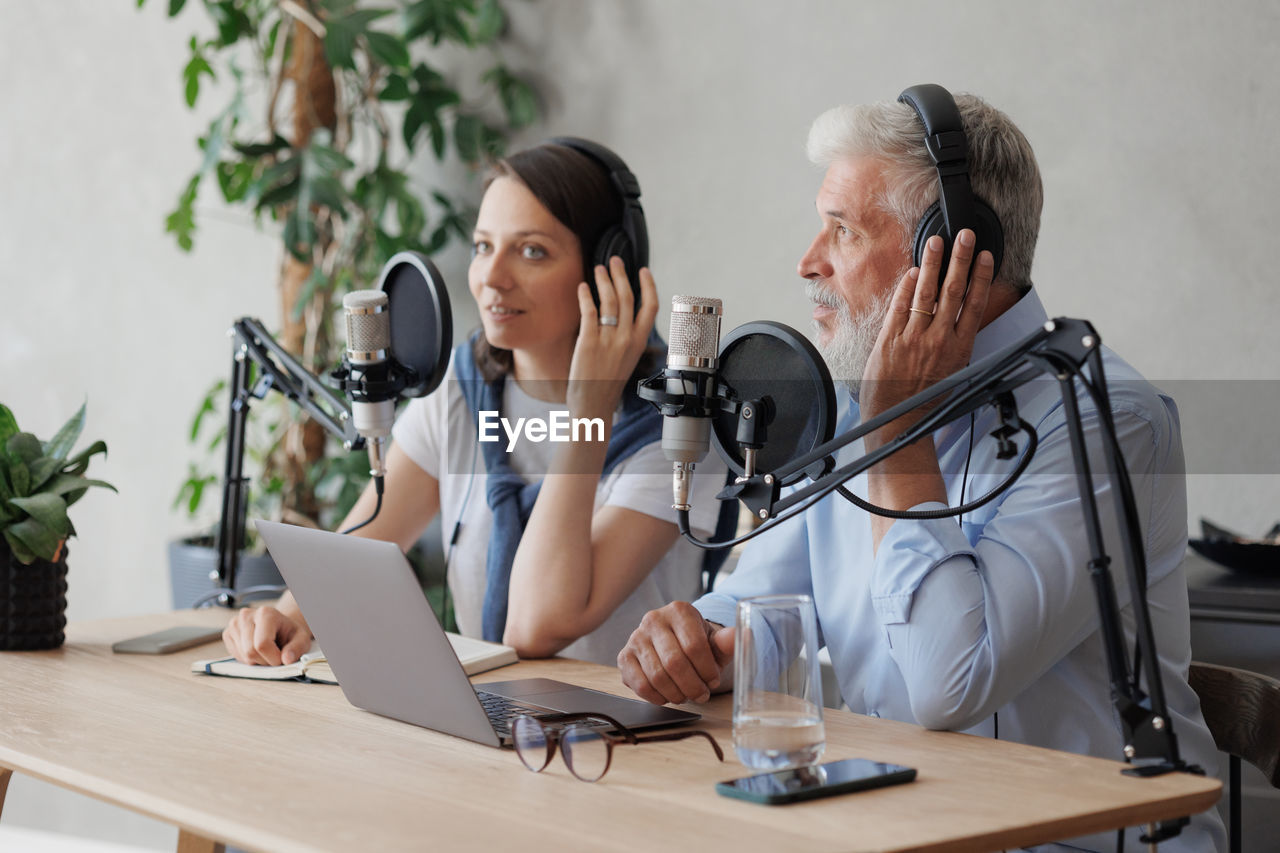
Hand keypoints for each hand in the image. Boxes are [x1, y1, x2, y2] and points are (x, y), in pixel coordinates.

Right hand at [222, 605, 311, 665]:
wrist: (278, 627)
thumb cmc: (288, 632)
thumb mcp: (301, 638)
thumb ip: (297, 648)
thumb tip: (286, 659)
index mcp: (266, 613)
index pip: (262, 644)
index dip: (273, 658)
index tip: (282, 658)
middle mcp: (247, 615)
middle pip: (250, 651)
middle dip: (265, 660)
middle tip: (275, 655)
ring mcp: (235, 624)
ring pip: (243, 655)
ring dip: (257, 661)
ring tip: (267, 651)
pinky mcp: (228, 633)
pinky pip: (236, 655)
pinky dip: (248, 659)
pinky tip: (256, 650)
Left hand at [566, 256, 658, 421]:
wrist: (593, 403)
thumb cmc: (607, 382)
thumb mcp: (626, 358)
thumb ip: (626, 336)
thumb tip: (621, 314)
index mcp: (639, 342)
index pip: (651, 307)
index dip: (649, 286)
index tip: (643, 271)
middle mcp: (626, 338)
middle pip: (628, 297)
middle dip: (621, 274)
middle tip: (614, 260)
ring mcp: (608, 339)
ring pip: (609, 300)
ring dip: (603, 280)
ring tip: (597, 269)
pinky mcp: (588, 341)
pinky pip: (589, 311)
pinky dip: (585, 296)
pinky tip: (582, 287)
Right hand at [618, 601, 734, 704]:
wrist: (675, 644)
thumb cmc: (698, 645)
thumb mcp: (715, 643)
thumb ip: (728, 642)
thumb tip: (741, 636)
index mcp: (680, 611)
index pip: (694, 646)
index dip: (707, 670)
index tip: (713, 681)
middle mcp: (654, 619)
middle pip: (674, 662)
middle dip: (692, 686)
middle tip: (702, 695)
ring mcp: (636, 637)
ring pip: (657, 676)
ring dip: (676, 693)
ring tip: (687, 695)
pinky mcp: (624, 656)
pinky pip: (640, 684)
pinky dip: (658, 697)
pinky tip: (669, 695)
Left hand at [860, 229, 994, 440]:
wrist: (898, 418)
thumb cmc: (927, 398)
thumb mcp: (955, 372)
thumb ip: (959, 344)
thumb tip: (965, 319)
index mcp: (960, 348)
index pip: (974, 304)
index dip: (980, 277)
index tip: (985, 256)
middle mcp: (939, 339)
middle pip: (953, 291)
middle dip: (960, 259)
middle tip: (964, 235)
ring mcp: (914, 338)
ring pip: (926, 293)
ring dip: (932, 264)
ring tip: (936, 242)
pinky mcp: (890, 339)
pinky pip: (900, 306)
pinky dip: (907, 287)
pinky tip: (913, 271)